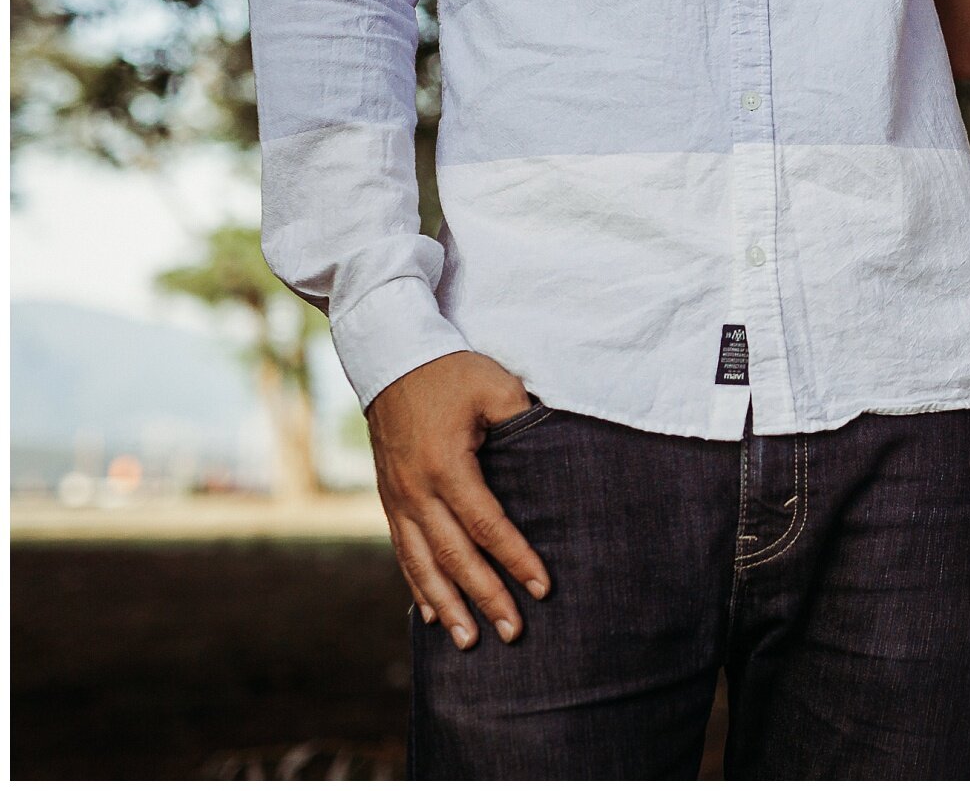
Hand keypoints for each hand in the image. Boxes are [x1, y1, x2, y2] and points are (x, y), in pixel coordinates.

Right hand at [366, 351, 550, 649]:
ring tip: (468, 642)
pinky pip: (402, 551)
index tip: (543, 588)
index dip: (516, 559)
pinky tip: (429, 614)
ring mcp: (397, 497)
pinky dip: (417, 585)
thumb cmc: (450, 369)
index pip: (488, 526)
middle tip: (514, 633)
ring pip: (421, 564)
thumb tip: (551, 455)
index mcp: (447, 467)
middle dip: (485, 598)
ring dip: (446, 605)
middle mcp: (416, 491)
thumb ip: (523, 422)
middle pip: (454, 557)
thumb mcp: (495, 386)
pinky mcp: (388, 497)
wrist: (389, 356)